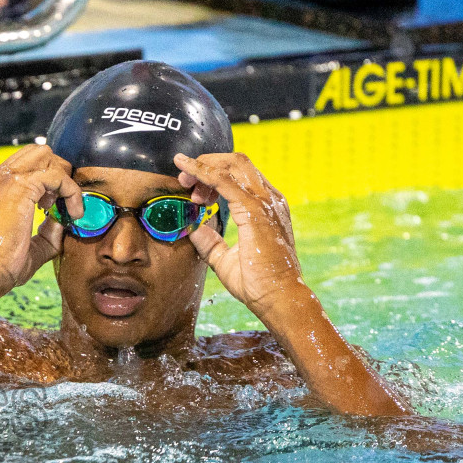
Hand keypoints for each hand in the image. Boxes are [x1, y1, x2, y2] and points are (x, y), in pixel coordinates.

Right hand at [0, 144, 82, 291]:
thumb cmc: (0, 264)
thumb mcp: (30, 245)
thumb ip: (48, 231)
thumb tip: (65, 221)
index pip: (26, 165)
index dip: (46, 181)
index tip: (52, 206)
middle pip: (37, 152)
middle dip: (56, 172)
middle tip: (61, 202)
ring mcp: (6, 178)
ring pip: (46, 155)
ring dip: (62, 177)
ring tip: (66, 206)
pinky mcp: (20, 185)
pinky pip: (57, 174)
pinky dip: (71, 191)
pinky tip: (73, 213)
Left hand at [174, 151, 304, 318]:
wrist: (278, 299)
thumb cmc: (258, 284)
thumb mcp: (225, 259)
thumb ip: (211, 243)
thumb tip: (194, 229)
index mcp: (266, 207)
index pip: (239, 176)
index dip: (212, 175)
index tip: (192, 189)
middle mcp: (270, 199)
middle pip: (236, 163)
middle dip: (206, 164)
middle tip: (184, 180)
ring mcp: (265, 203)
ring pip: (232, 165)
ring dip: (202, 168)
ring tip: (185, 181)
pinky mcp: (255, 211)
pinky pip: (224, 180)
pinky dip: (203, 172)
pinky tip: (187, 172)